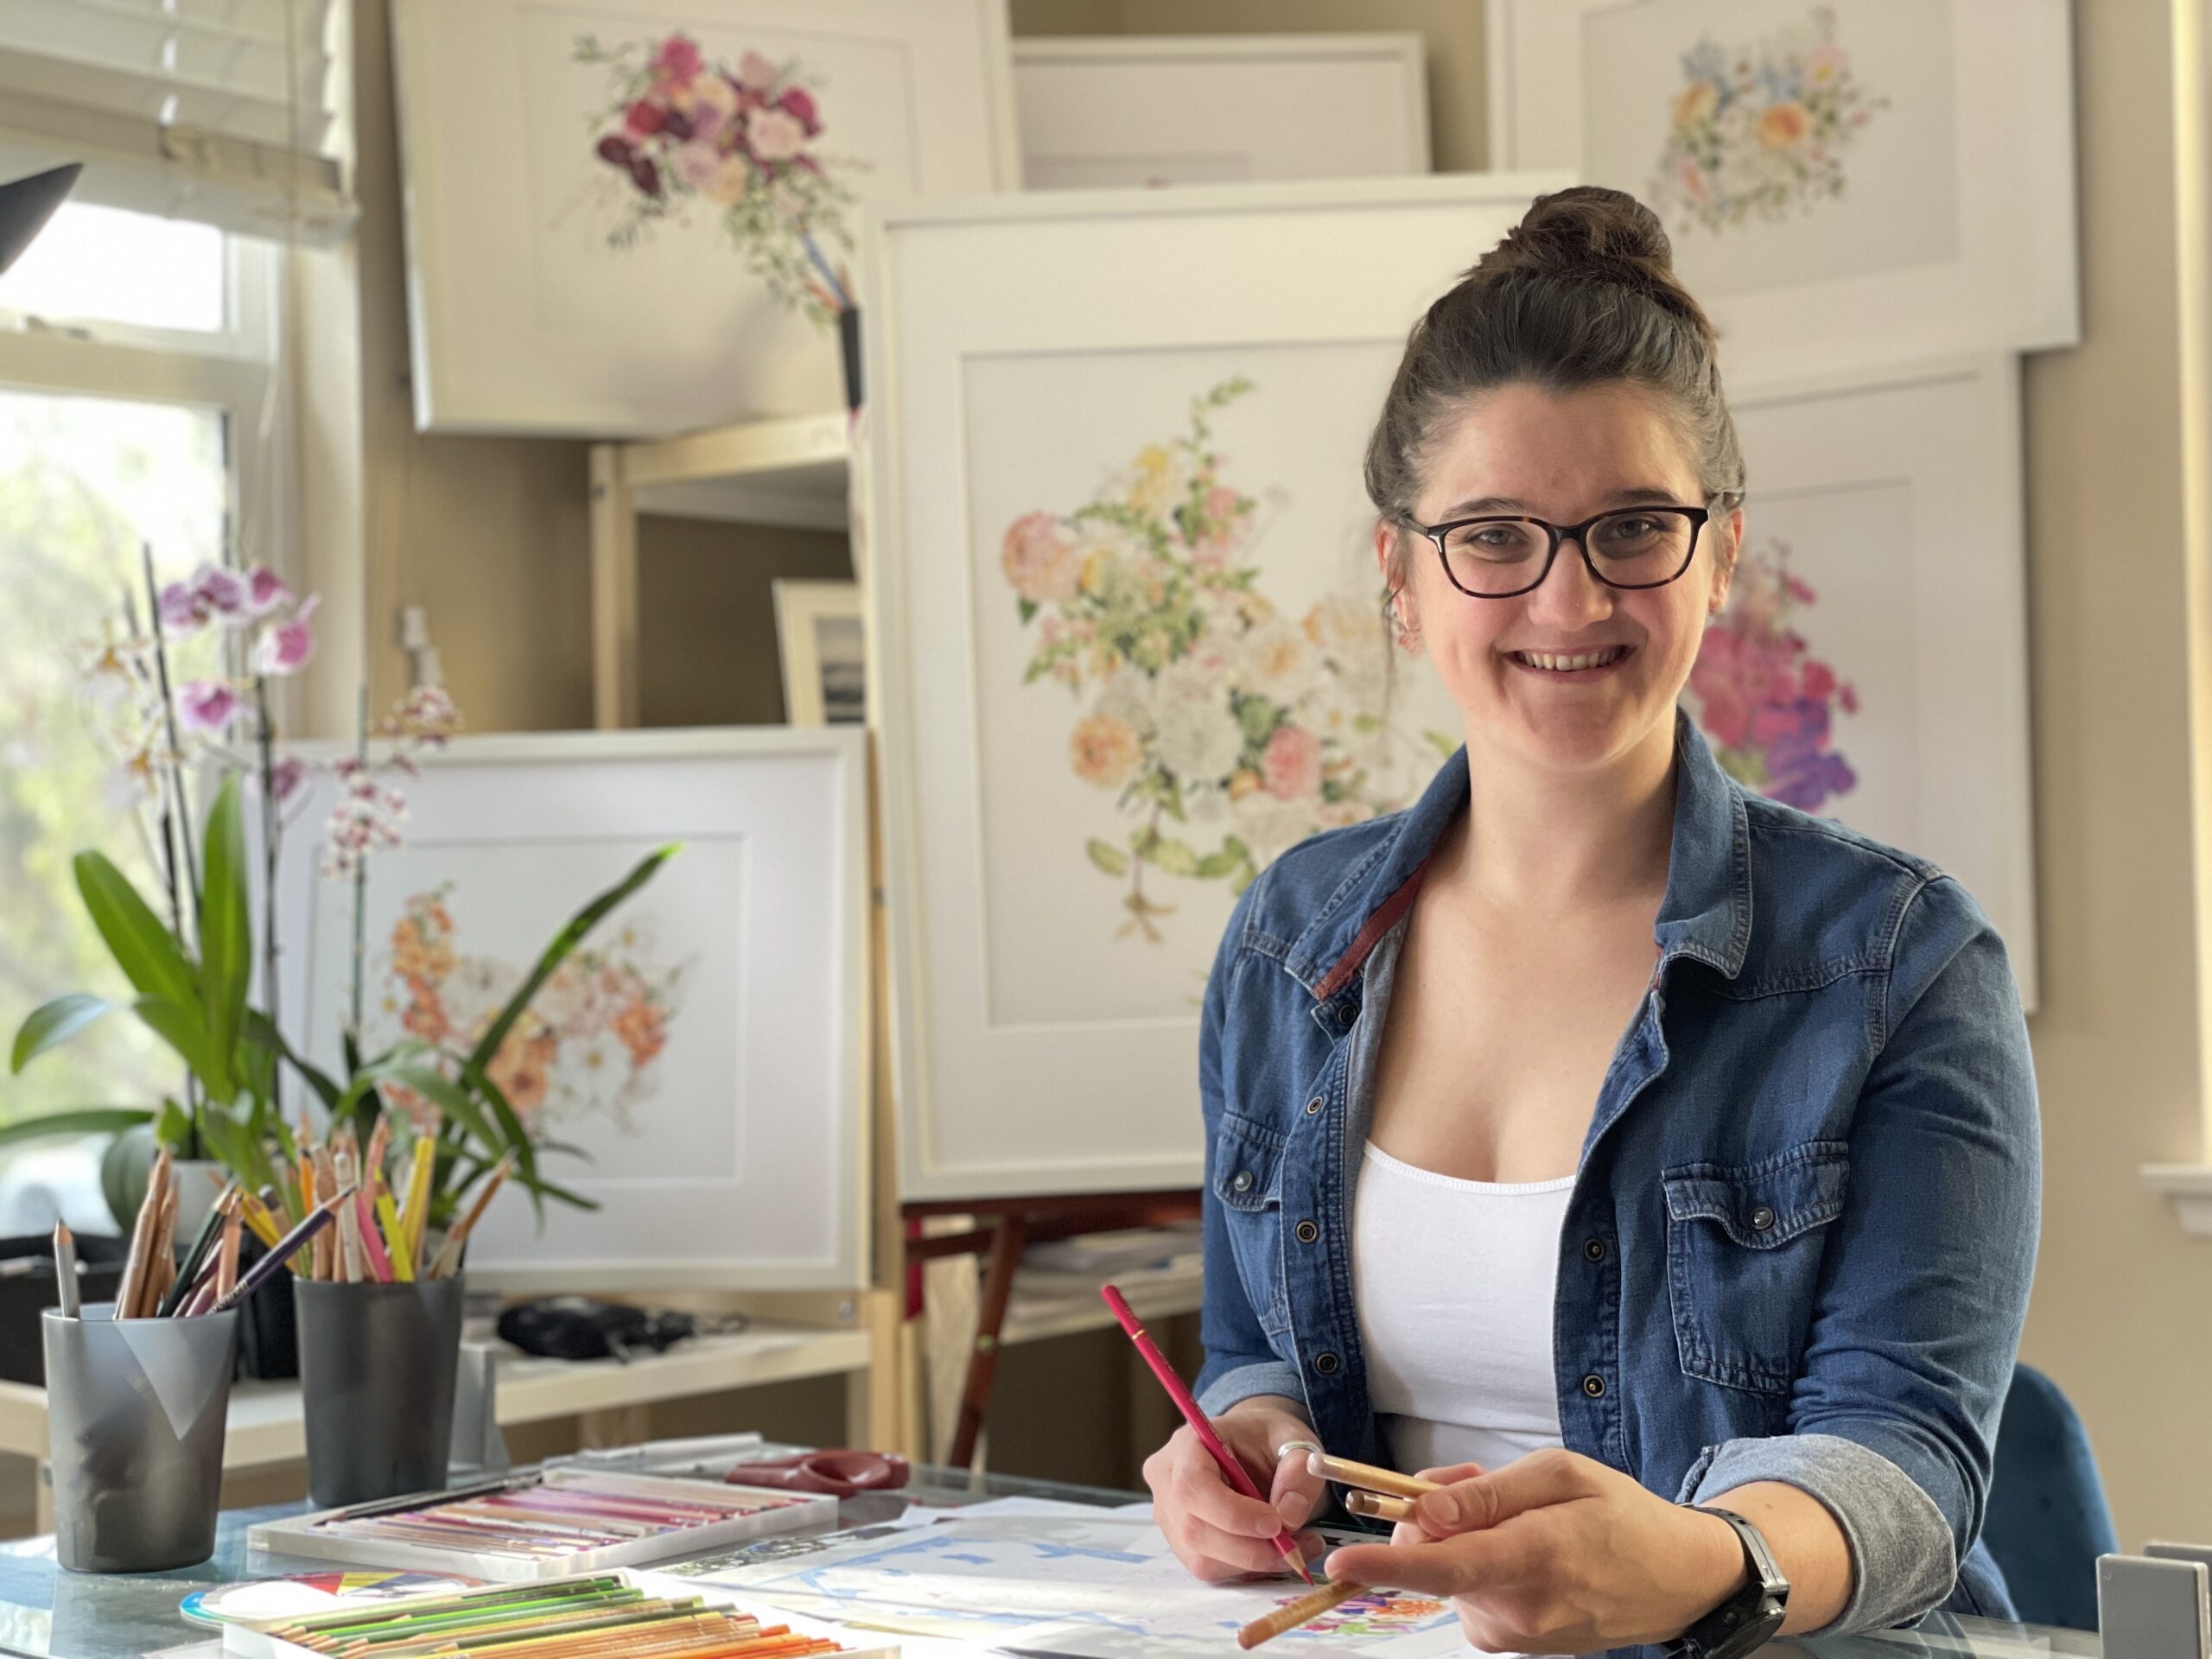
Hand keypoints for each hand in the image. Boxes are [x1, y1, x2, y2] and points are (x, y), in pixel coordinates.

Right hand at [1143, 1397, 1325, 1581]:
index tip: (1275, 1524)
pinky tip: (1273, 1550)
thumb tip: (1290, 1515)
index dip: (1232, 1514)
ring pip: (1201, 1558)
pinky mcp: (1180, 1542)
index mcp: (1187, 1444)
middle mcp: (1167, 1480)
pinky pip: (1210, 1568)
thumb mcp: (1293, 1439)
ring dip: (1252, 1562)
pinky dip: (1247, 1567)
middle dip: (1249, 1549)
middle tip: (1295, 1547)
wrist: (1252, 1446)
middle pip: (1193, 1530)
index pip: (1193, 1486)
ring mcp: (1169, 1515)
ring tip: (1294, 1547)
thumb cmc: (1266, 1439)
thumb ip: (1298, 1470)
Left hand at [1322, 1449, 1747, 1652]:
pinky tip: (1516, 1547)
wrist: (1674, 1579)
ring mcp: (1512, 1635)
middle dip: (1433, 1513)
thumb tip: (1424, 1512)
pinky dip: (1472, 1561)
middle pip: (1432, 1556)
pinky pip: (1464, 1589)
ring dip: (1457, 1535)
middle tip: (1477, 1483)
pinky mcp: (1509, 1642)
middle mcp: (1516, 1609)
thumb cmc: (1619, 1514)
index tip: (1340, 1561)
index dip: (1386, 1564)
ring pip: (1445, 1570)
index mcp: (1533, 1558)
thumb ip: (1486, 1494)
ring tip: (1516, 1518)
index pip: (1445, 1567)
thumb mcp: (1560, 1475)